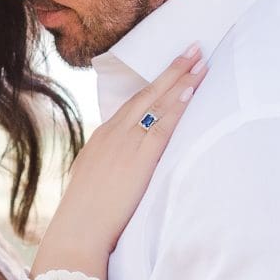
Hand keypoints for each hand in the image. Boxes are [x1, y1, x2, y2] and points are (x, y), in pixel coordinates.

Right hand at [32, 46, 204, 277]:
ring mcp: (125, 143)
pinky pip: (163, 124)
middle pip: (147, 93)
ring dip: (181, 80)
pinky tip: (191, 91)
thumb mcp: (93, 182)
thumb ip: (109, 168)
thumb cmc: (85, 216)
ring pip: (157, 102)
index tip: (172, 69)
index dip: (154, 85)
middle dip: (172, 70)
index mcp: (101, 138)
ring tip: (201, 60)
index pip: (132, 103)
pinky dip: (178, 105)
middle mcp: (113, 133)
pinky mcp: (139, 158)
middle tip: (194, 48)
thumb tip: (121, 168)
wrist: (78, 231)